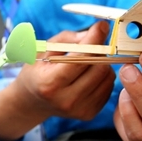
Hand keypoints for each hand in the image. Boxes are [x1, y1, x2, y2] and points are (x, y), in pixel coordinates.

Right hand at [0, 21, 115, 140]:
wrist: (32, 102)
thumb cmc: (37, 71)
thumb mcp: (42, 50)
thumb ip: (68, 38)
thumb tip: (97, 31)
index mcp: (50, 83)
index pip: (80, 58)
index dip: (93, 40)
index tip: (101, 26)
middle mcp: (65, 100)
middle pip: (98, 68)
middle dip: (98, 51)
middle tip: (92, 45)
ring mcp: (78, 109)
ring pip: (107, 77)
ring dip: (102, 63)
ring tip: (87, 62)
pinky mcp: (89, 114)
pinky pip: (109, 88)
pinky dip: (103, 76)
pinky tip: (89, 75)